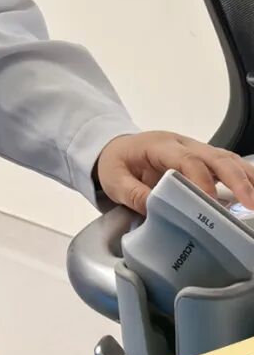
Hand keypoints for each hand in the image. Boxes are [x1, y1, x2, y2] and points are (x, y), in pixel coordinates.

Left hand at [96, 132, 253, 214]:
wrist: (116, 147)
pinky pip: (228, 166)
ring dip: (247, 178)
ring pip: (228, 159)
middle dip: (237, 180)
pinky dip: (244, 178)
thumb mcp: (114, 180)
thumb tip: (156, 209)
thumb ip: (133, 194)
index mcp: (160, 146)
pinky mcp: (203, 160)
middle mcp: (183, 144)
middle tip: (252, 202)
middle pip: (216, 157)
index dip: (202, 182)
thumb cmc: (117, 162)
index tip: (210, 204)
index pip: (187, 161)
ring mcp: (196, 150)